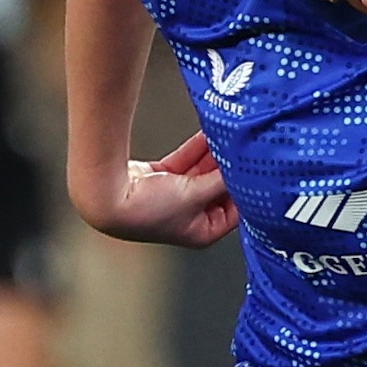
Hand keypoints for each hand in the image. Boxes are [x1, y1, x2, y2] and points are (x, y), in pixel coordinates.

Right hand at [84, 132, 240, 248]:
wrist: (105, 198)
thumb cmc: (146, 210)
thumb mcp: (195, 194)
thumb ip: (222, 180)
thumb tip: (247, 168)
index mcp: (201, 233)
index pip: (236, 209)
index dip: (247, 188)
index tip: (260, 168)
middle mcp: (189, 218)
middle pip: (219, 188)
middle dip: (230, 168)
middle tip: (247, 148)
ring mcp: (175, 197)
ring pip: (203, 172)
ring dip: (215, 155)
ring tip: (230, 136)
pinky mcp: (161, 179)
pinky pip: (186, 161)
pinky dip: (197, 149)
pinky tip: (211, 133)